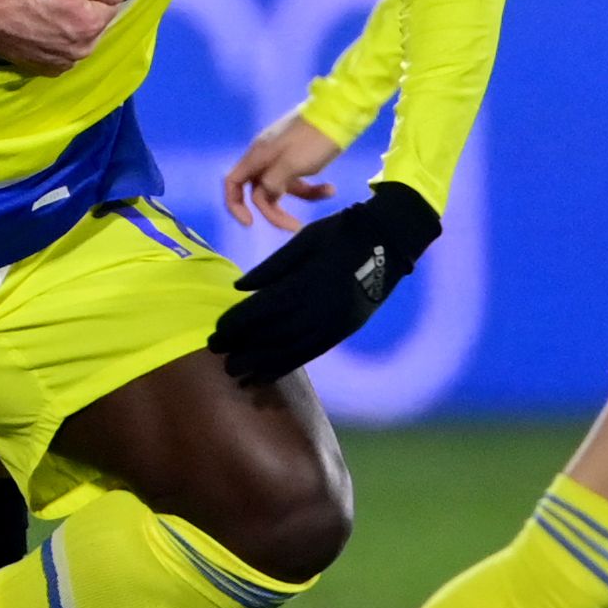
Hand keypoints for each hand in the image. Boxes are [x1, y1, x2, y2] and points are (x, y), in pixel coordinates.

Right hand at [0, 0, 124, 75]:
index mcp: (90, 24)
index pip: (112, 5)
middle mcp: (83, 49)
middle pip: (98, 25)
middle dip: (86, 12)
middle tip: (58, 1)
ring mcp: (67, 63)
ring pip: (83, 40)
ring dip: (74, 30)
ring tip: (49, 17)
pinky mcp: (50, 70)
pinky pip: (67, 54)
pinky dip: (60, 44)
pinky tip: (43, 33)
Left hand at [208, 183, 440, 388]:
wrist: (390, 241)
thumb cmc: (342, 233)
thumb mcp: (306, 239)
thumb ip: (273, 266)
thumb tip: (240, 288)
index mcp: (308, 281)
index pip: (264, 309)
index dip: (238, 323)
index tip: (217, 332)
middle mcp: (321, 308)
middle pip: (274, 334)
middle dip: (243, 347)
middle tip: (218, 356)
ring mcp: (335, 322)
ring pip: (292, 350)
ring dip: (262, 364)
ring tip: (237, 374)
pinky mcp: (345, 330)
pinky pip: (312, 353)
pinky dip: (288, 365)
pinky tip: (269, 374)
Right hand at [223, 111, 346, 232]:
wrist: (339, 112)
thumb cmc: (313, 139)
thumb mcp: (291, 164)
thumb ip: (272, 183)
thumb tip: (265, 196)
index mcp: (257, 156)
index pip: (232, 182)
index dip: (235, 205)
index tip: (250, 223)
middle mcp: (265, 157)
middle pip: (259, 192)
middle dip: (275, 211)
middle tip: (295, 226)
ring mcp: (282, 157)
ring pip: (281, 188)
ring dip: (301, 198)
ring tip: (326, 196)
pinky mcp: (299, 158)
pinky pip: (298, 180)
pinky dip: (312, 188)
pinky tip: (330, 189)